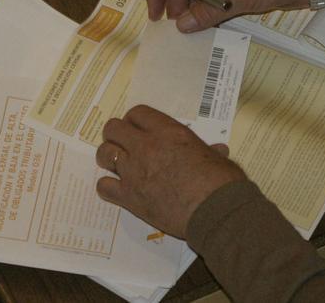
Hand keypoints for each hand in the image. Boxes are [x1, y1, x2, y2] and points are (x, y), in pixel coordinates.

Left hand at [96, 105, 246, 237]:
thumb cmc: (221, 181)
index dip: (134, 121)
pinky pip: (104, 186)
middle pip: (113, 128)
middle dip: (115, 135)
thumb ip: (207, 151)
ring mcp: (134, 171)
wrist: (214, 210)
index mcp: (167, 131)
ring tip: (118, 166)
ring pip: (104, 154)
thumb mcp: (215, 157)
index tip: (137, 130)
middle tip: (124, 145)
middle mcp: (146, 146)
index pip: (136, 113)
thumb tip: (218, 150)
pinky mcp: (129, 196)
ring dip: (109, 158)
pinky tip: (118, 190)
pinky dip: (108, 187)